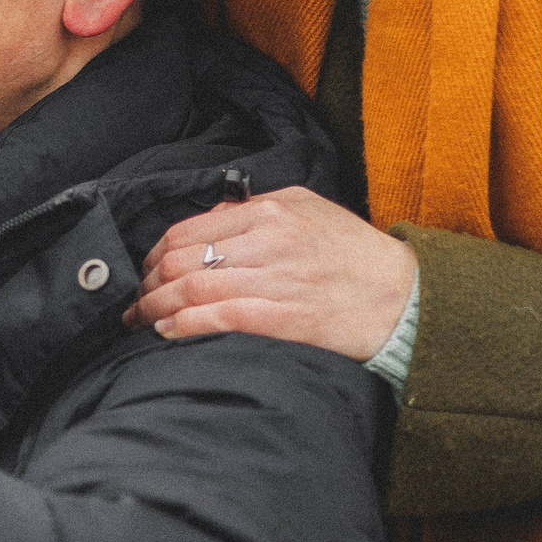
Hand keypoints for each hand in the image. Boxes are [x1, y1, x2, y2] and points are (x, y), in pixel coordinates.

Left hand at [125, 187, 414, 361]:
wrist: (406, 297)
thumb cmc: (356, 256)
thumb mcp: (310, 210)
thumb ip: (257, 210)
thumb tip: (210, 217)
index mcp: (273, 210)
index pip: (191, 230)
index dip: (157, 254)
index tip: (146, 271)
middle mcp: (271, 240)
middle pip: (185, 259)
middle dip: (149, 283)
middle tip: (134, 302)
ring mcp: (279, 279)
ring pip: (196, 288)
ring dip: (157, 307)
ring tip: (141, 320)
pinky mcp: (288, 318)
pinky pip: (222, 318)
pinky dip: (187, 324)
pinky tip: (168, 332)